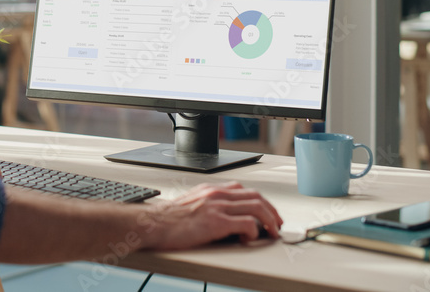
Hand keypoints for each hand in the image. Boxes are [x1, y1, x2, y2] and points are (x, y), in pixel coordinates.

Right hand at [142, 182, 282, 249]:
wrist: (152, 224)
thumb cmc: (167, 220)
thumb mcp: (190, 204)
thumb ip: (208, 205)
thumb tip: (223, 217)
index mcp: (212, 190)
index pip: (245, 190)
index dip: (261, 202)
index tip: (267, 213)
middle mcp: (217, 194)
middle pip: (256, 196)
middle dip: (271, 211)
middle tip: (277, 224)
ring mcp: (217, 207)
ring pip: (256, 207)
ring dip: (269, 220)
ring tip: (272, 232)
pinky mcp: (216, 222)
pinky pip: (246, 223)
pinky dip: (253, 231)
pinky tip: (250, 238)